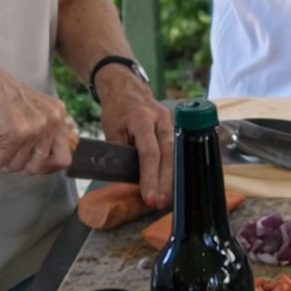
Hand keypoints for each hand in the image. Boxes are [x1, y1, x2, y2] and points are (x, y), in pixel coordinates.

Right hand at [0, 54, 75, 176]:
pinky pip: (0, 160)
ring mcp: (35, 127)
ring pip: (17, 165)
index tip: (29, 165)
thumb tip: (40, 163)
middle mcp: (51, 120)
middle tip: (4, 155)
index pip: (64, 157)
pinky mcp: (16, 133)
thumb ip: (40, 132)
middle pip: (39, 166)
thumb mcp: (31, 110)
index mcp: (57, 114)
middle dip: (18, 165)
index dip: (45, 167)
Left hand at [95, 68, 173, 208]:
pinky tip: (174, 184)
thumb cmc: (116, 110)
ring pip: (177, 152)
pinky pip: (178, 149)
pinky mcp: (176, 125)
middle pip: (168, 154)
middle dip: (165, 181)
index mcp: (142, 118)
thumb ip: (121, 152)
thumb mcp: (111, 130)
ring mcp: (172, 120)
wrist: (126, 87)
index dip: (150, 177)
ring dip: (173, 177)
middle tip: (160, 203)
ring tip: (168, 198)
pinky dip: (175, 167)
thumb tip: (130, 179)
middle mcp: (161, 118)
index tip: (149, 197)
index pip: (149, 152)